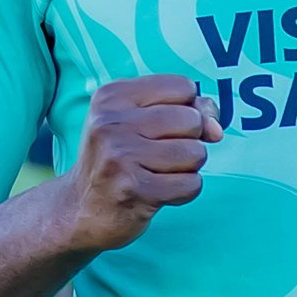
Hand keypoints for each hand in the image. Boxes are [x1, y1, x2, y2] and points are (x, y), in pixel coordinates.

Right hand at [65, 74, 220, 250]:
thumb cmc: (120, 160)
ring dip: (188, 168)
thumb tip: (216, 129)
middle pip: (192, 120)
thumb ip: (187, 110)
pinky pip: (192, 185)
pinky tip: (159, 193)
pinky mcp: (135, 190)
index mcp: (112, 96)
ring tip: (159, 174)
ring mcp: (121, 156)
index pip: (182, 86)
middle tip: (161, 156)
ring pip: (195, 153)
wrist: (80, 210)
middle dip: (190, 141)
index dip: (189, 108)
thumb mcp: (141, 122)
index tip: (169, 127)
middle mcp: (111, 122)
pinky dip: (184, 191)